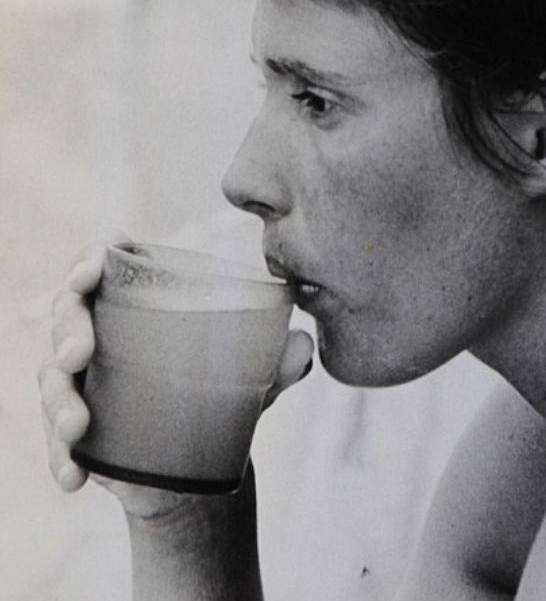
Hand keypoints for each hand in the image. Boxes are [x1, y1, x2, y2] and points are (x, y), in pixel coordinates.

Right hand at [38, 238, 313, 520]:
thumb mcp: (258, 369)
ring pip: (54, 374)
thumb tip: (303, 345)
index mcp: (144, 295)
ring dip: (59, 399)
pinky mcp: (77, 426)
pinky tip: (75, 476)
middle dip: (69, 329)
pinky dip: (59, 457)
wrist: (209, 454)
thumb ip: (283, 356)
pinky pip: (54, 438)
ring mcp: (86, 378)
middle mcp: (106, 328)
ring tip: (78, 427)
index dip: (88, 256)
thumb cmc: (227, 386)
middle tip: (83, 354)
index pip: (105, 257)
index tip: (89, 272)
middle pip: (70, 312)